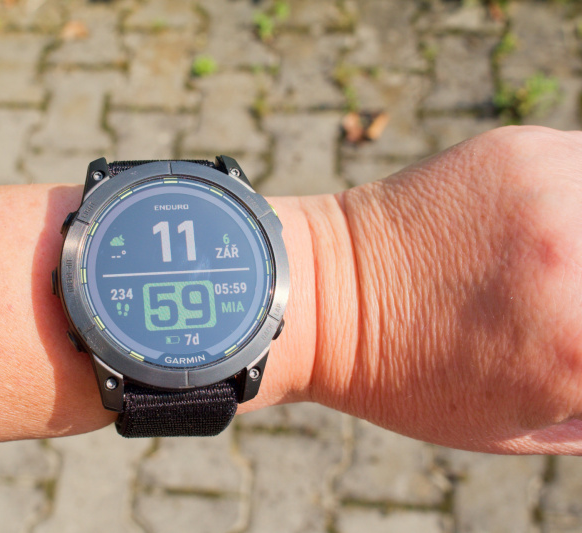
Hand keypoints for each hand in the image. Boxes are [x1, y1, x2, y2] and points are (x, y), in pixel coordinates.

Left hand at [309, 126, 581, 453]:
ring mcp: (552, 194)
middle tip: (567, 306)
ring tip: (559, 266)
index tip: (581, 344)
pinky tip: (555, 224)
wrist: (324, 293)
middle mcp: (578, 262)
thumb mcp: (513, 429)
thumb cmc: (405, 376)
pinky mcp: (523, 151)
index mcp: (581, 350)